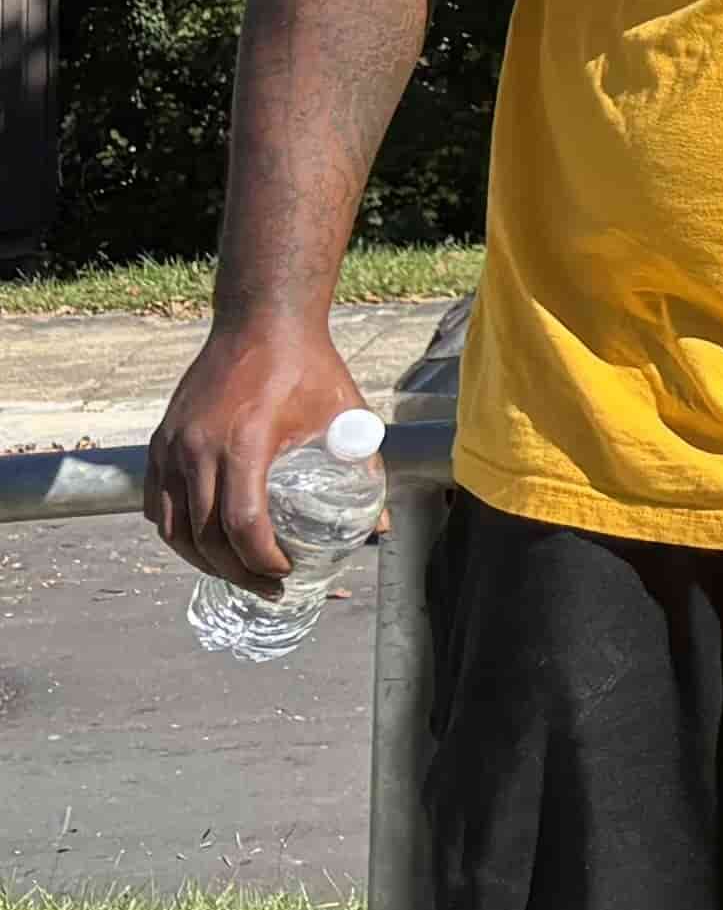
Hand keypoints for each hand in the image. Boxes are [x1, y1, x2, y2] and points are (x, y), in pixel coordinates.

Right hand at [147, 314, 370, 594]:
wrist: (261, 322)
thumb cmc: (308, 367)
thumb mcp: (344, 417)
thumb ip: (363, 472)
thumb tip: (379, 527)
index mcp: (243, 443)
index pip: (241, 523)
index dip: (261, 559)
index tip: (286, 572)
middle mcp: (197, 448)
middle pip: (204, 535)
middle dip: (236, 572)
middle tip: (269, 588)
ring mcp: (172, 445)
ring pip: (172, 526)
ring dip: (203, 559)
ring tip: (237, 573)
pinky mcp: (161, 440)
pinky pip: (158, 502)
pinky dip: (177, 531)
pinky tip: (204, 544)